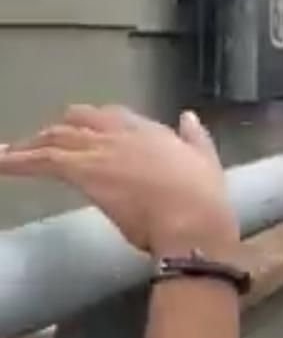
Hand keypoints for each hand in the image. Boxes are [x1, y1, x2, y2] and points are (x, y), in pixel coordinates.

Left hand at [0, 105, 238, 255]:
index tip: (82, 132)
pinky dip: (16, 161)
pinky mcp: (83, 171)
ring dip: (29, 146)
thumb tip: (188, 116)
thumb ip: (194, 137)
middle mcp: (122, 132)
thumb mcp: (207, 160)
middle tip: (40, 144)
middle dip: (57, 130)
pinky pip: (41, 160)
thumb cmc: (204, 200)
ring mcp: (100, 149)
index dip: (93, 123)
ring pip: (54, 138)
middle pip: (77, 120)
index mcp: (151, 130)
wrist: (193, 221)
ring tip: (7, 153)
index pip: (112, 116)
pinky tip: (0, 163)